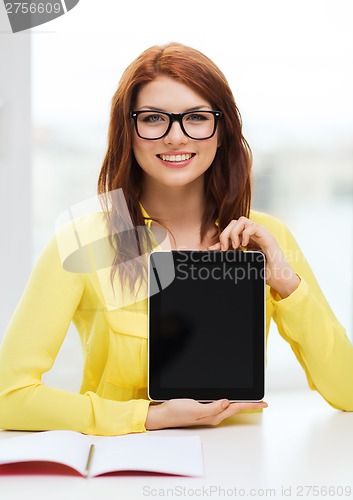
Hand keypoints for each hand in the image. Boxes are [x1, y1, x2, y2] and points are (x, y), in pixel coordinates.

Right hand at [145, 398, 267, 429]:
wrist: (164, 414)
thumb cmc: (177, 412)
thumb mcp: (195, 408)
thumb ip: (213, 407)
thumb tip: (227, 402)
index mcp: (214, 415)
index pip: (236, 407)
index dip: (251, 404)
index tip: (263, 402)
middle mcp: (213, 415)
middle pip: (235, 408)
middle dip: (249, 404)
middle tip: (261, 401)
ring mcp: (208, 412)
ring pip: (229, 406)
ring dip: (240, 402)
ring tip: (250, 400)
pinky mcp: (203, 408)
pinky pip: (220, 405)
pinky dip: (229, 401)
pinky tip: (229, 399)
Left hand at [209, 216, 299, 297]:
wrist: (279, 279)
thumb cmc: (263, 271)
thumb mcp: (241, 260)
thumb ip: (229, 252)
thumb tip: (212, 249)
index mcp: (248, 238)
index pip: (231, 228)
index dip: (222, 237)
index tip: (220, 250)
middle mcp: (254, 233)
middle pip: (235, 221)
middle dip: (226, 234)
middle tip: (226, 248)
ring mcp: (261, 233)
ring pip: (242, 220)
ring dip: (234, 233)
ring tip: (236, 246)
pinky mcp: (267, 237)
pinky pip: (253, 227)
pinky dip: (245, 234)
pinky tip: (244, 245)